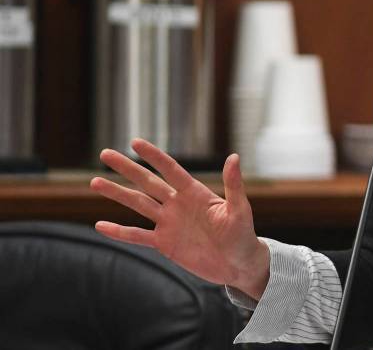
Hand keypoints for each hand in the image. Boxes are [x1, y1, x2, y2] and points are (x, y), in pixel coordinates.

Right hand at [90, 138, 269, 299]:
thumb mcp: (239, 209)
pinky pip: (138, 236)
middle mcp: (178, 204)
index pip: (170, 170)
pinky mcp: (165, 243)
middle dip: (127, 168)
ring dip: (117, 194)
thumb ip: (233, 185)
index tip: (135, 142)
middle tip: (105, 154)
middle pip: (147, 182)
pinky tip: (100, 225)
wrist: (238, 264)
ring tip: (94, 182)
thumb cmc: (244, 234)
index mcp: (195, 193)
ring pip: (138, 205)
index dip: (153, 157)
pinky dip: (120, 232)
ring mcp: (169, 223)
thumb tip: (234, 156)